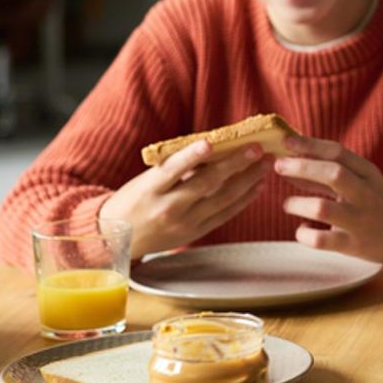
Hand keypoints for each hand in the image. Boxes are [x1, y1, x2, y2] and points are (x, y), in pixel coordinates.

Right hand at [101, 141, 270, 258]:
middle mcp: (168, 208)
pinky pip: (224, 215)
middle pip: (206, 184)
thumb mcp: (146, 181)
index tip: (211, 142)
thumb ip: (175, 167)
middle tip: (257, 148)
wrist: (117, 239)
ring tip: (265, 164)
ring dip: (247, 180)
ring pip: (222, 200)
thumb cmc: (134, 200)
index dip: (192, 156)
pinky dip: (243, 200)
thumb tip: (212, 146)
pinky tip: (257, 186)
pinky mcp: (195, 233)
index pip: (173, 169)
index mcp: (150, 189)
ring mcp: (184, 223)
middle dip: (235, 165)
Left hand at [275, 135, 382, 265]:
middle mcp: (366, 195)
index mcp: (368, 174)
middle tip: (278, 166)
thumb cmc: (376, 204)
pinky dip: (304, 234)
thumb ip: (327, 175)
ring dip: (298, 203)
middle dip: (302, 167)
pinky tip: (302, 230)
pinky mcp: (354, 245)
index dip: (309, 145)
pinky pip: (321, 240)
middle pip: (333, 174)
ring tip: (288, 204)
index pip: (338, 152)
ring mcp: (360, 220)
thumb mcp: (361, 183)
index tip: (286, 141)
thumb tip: (289, 162)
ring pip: (323, 208)